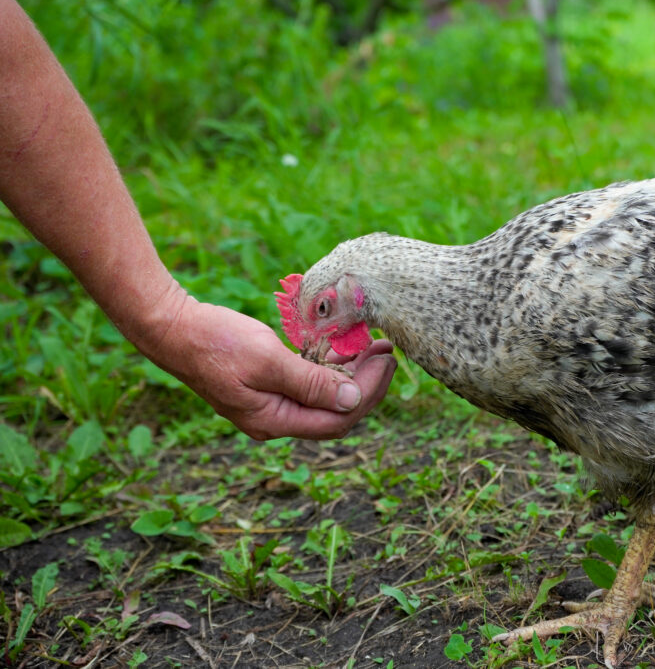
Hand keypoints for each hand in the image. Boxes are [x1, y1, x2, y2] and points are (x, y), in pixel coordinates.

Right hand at [146, 295, 395, 439]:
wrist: (170, 328)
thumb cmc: (214, 342)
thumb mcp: (267, 360)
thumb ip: (311, 383)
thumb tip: (353, 400)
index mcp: (274, 421)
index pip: (338, 420)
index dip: (368, 393)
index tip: (386, 361)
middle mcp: (275, 420)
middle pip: (335, 413)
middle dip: (367, 384)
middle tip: (387, 351)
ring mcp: (270, 404)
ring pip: (324, 397)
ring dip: (351, 374)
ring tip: (373, 346)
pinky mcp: (267, 386)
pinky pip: (308, 384)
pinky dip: (329, 368)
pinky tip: (343, 348)